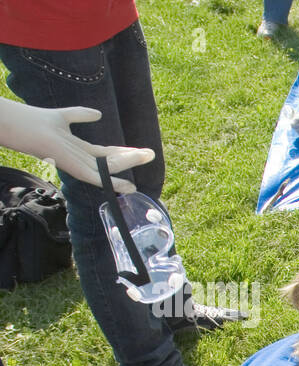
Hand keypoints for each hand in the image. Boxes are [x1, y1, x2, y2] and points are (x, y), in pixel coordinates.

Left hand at [0, 101, 153, 192]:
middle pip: (108, 158)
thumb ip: (79, 115)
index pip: (104, 153)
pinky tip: (127, 185)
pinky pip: (93, 175)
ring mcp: (71, 160)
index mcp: (75, 148)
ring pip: (106, 165)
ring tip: (146, 156)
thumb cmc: (27, 123)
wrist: (9, 125)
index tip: (141, 153)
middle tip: (151, 154)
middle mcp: (75, 157)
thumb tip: (99, 114)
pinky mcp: (67, 163)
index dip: (123, 154)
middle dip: (130, 157)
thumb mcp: (60, 116)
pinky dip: (112, 181)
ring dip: (127, 161)